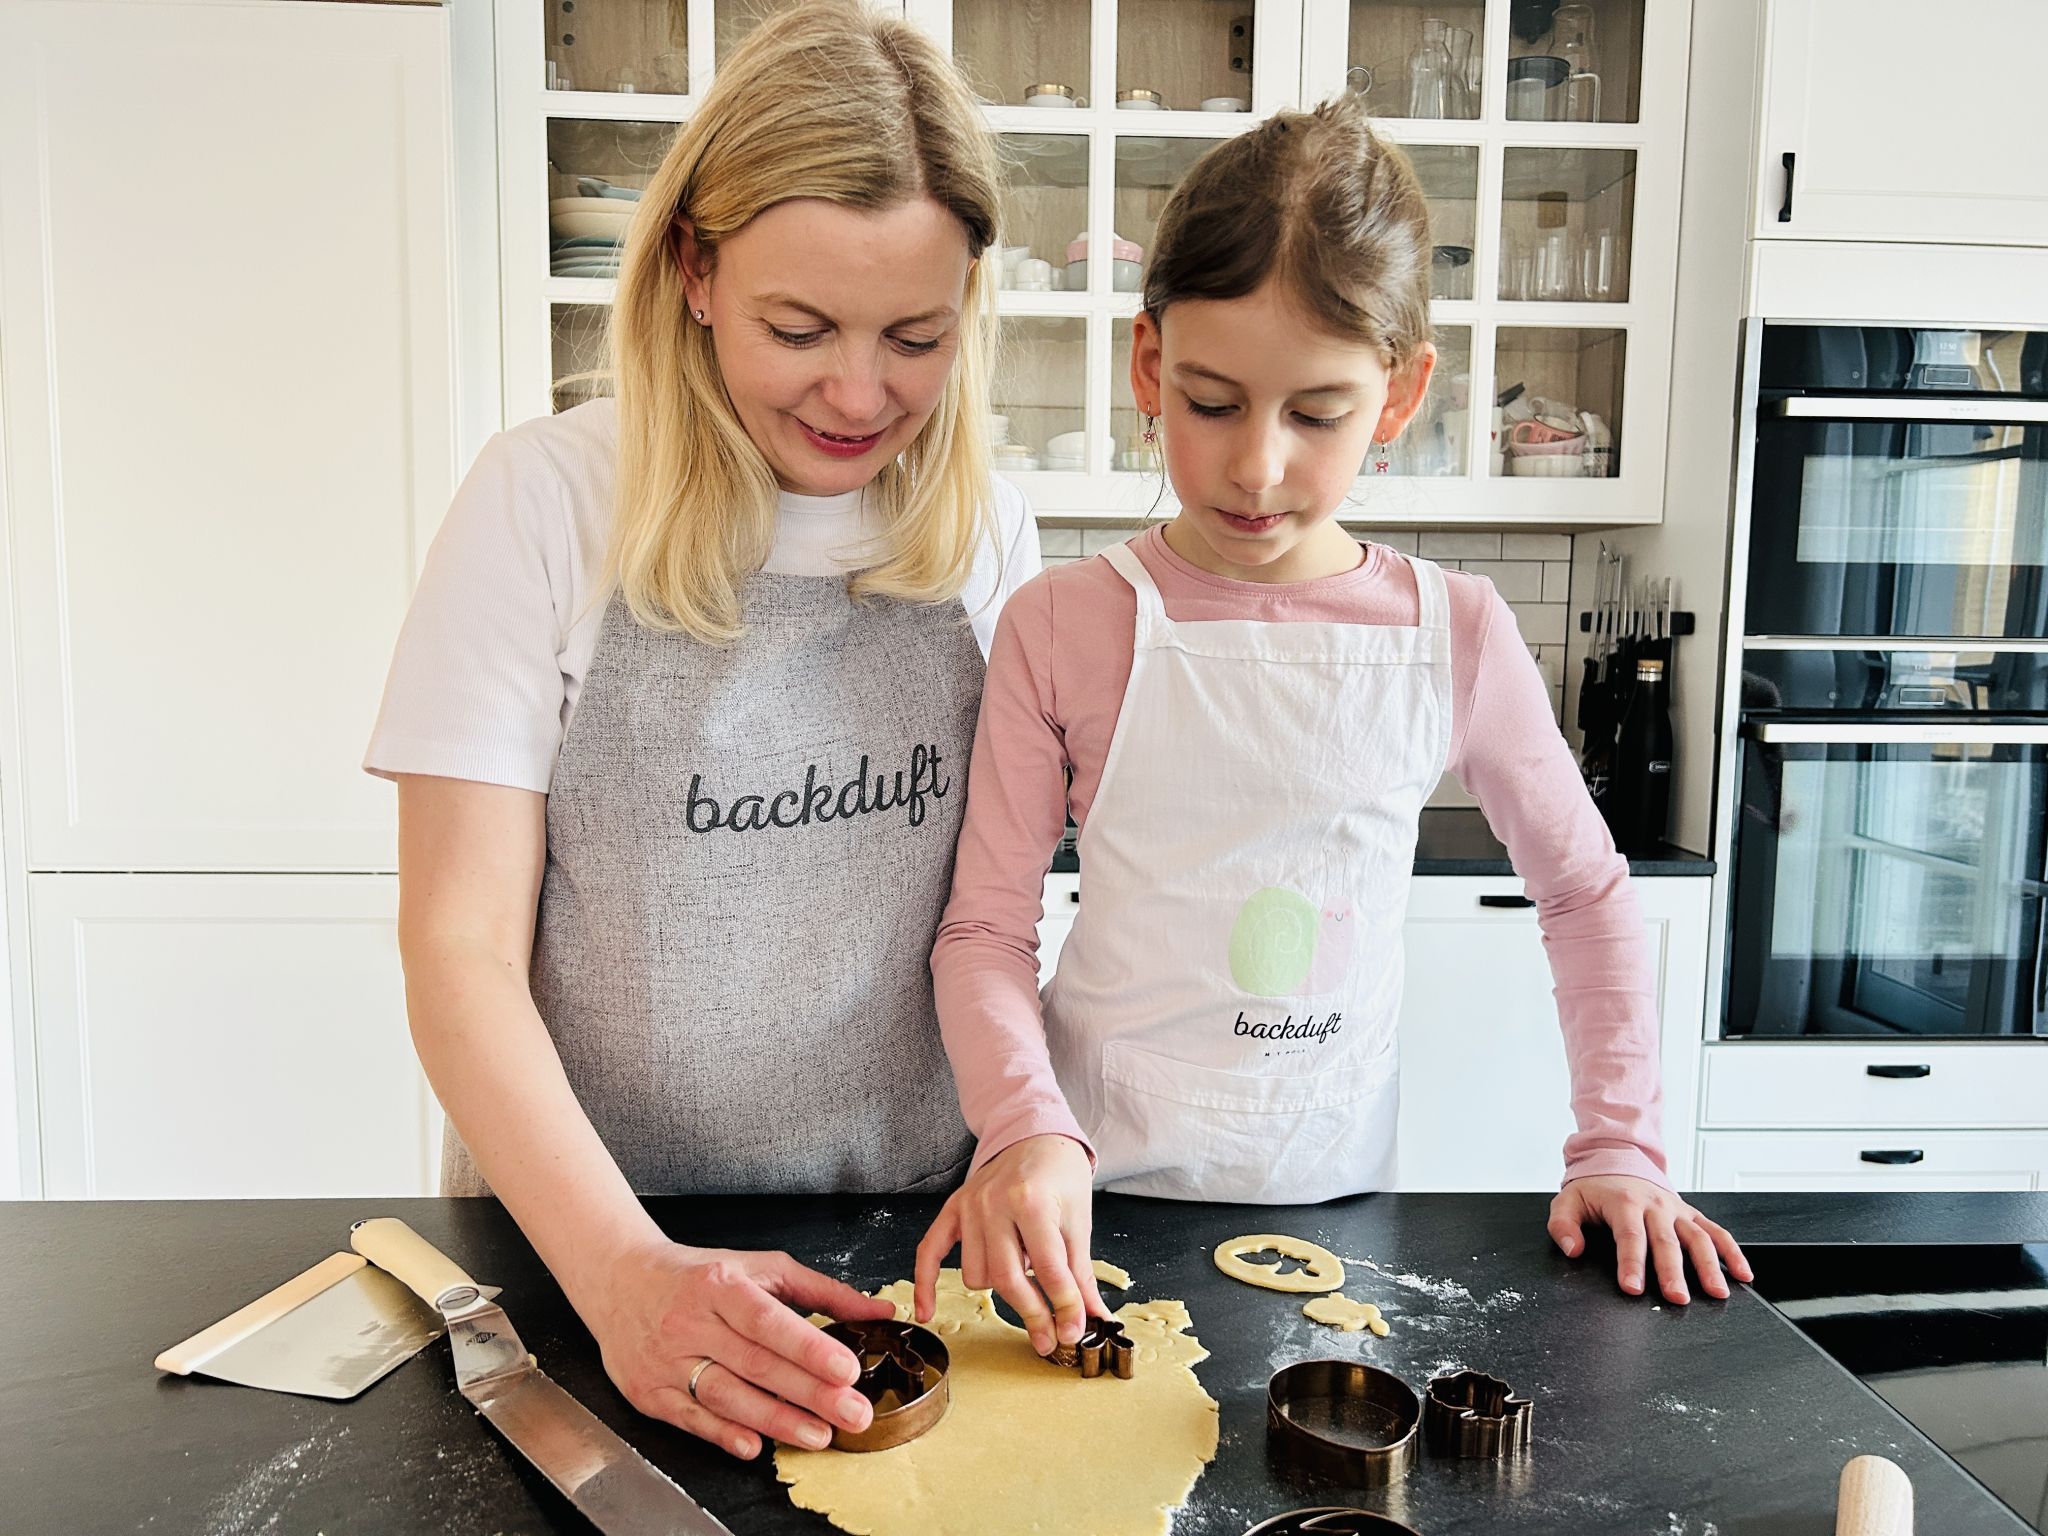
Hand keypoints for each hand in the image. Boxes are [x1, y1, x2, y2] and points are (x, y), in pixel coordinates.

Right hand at [580, 1237, 896, 1459]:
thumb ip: (821, 1290)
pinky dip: (725, 1435)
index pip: (768, 1321)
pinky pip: (692, 1419)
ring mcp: (667, 1361)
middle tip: (853, 1413)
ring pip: (727, 1397)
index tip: (846, 1369)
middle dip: (810, 1394)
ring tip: (821, 1434)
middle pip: (756, 1365)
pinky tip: (756, 1445)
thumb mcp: (759, 1267)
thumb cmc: (698, 1275)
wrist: (620, 1281)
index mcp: (719, 1286)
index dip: (809, 1348)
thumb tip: (878, 1309)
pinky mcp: (650, 1394)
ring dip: (777, 1421)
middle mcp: (690, 1323)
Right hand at [912, 1135, 1105, 1355]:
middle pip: (1007, 1278)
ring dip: (1000, 1289)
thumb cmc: (1060, 1176)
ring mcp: (969, 1205)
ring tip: (1025, 1278)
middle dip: (1032, 1314)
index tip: (1074, 1331)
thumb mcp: (1079, 1221)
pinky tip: (929, 1310)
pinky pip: (930, 1250)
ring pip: (976, 1274)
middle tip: (1049, 1340)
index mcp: (1032, 1201)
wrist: (1034, 1135)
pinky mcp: (953, 1208)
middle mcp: (995, 1203)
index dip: (1064, 1306)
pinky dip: (926, 1282)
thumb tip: (1093, 1318)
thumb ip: (1080, 1273)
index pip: (1048, 1268)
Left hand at [1549, 1174, 1753, 1304]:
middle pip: (1666, 1241)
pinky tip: (1744, 1275)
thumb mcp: (1568, 1201)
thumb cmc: (1594, 1189)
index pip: (1629, 1236)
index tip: (1632, 1288)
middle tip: (1677, 1298)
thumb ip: (1563, 1225)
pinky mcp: (1691, 1214)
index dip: (1631, 1262)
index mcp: (1624, 1202)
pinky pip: (1716, 1232)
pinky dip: (1733, 1252)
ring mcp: (1677, 1210)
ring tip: (1717, 1293)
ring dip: (1710, 1265)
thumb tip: (1572, 1249)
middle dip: (1673, 1271)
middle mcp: (1655, 1205)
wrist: (1618, 1160)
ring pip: (1698, 1237)